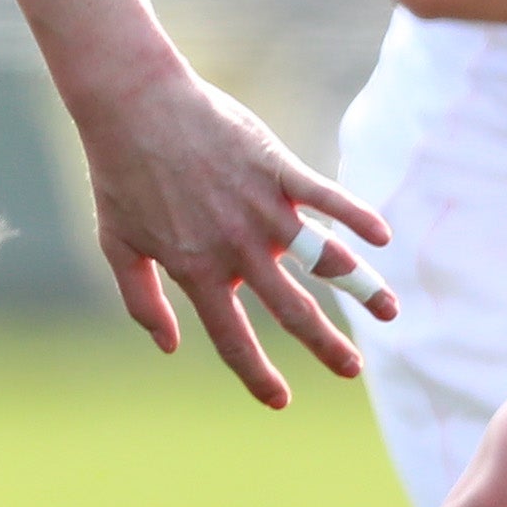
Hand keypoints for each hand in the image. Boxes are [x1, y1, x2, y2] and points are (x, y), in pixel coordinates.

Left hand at [73, 64, 393, 408]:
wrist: (133, 105)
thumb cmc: (120, 175)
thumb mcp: (117, 246)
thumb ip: (142, 302)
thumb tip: (170, 348)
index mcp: (197, 272)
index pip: (234, 340)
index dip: (258, 377)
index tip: (280, 401)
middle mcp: (236, 248)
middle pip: (293, 312)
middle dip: (326, 347)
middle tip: (351, 370)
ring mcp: (261, 208)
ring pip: (325, 259)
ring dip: (362, 288)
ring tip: (389, 312)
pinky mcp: (277, 168)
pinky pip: (327, 197)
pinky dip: (358, 216)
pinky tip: (382, 237)